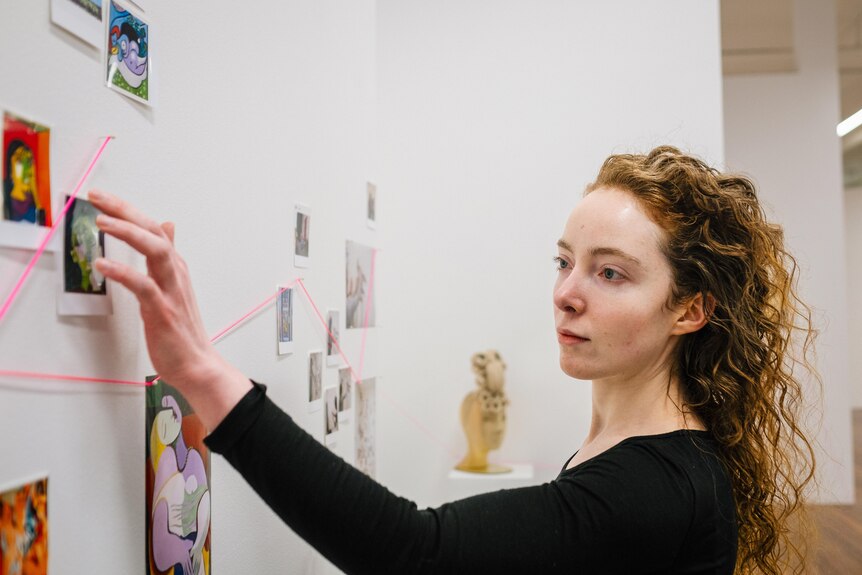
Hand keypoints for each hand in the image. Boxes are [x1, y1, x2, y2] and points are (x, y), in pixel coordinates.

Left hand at [89, 190, 250, 429]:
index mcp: (175, 266)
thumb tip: (167, 226)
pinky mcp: (162, 310)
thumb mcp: (174, 284)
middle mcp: (175, 273)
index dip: (127, 209)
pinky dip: (123, 272)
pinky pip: (143, 286)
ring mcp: (170, 290)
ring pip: (155, 251)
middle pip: (153, 231)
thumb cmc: (183, 330)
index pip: (152, 228)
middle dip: (125, 210)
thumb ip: (168, 255)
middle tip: (97, 197)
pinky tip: (103, 264)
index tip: (103, 197)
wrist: (197, 364)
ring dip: (128, 233)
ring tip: (102, 221)